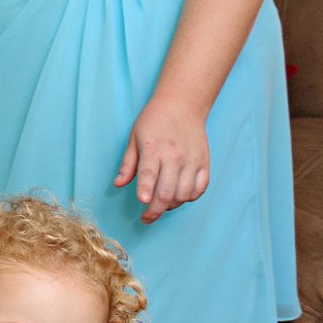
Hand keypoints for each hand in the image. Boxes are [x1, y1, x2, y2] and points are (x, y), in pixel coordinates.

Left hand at [114, 97, 210, 223]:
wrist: (182, 105)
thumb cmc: (153, 121)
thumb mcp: (134, 138)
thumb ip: (128, 164)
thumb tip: (118, 184)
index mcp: (153, 149)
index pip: (149, 175)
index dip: (145, 191)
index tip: (142, 203)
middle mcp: (175, 157)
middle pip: (167, 191)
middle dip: (156, 209)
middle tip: (147, 218)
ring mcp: (192, 161)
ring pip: (184, 194)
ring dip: (172, 205)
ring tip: (161, 205)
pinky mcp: (204, 163)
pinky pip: (200, 188)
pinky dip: (190, 197)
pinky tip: (179, 197)